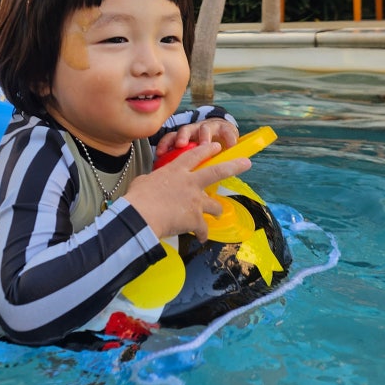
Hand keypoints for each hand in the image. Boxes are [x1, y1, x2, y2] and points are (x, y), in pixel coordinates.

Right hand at [124, 140, 250, 241]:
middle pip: (216, 171)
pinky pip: (203, 228)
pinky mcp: (195, 219)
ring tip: (216, 214)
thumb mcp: (143, 182)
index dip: (206, 150)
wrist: (141, 215)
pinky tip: (201, 238)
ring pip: (214, 205)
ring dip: (215, 210)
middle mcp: (189, 183)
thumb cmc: (137, 198)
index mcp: (175, 171)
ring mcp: (195, 201)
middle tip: (246, 163)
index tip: (216, 147)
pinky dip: (202, 234)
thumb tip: (151, 182)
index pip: (194, 156)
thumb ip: (153, 180)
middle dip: (233, 166)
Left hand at [154, 118, 238, 162]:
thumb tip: (170, 185)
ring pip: (204, 129)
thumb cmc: (205, 152)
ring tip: (205, 145)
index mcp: (183, 138)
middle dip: (182, 137)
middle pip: (185, 131)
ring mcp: (209, 128)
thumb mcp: (192, 160)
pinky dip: (228, 139)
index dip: (164, 144)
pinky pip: (226, 132)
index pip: (170, 138)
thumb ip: (182, 168)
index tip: (160, 153)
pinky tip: (230, 147)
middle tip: (180, 144)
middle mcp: (194, 131)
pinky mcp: (224, 129)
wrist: (223, 134)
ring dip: (204, 136)